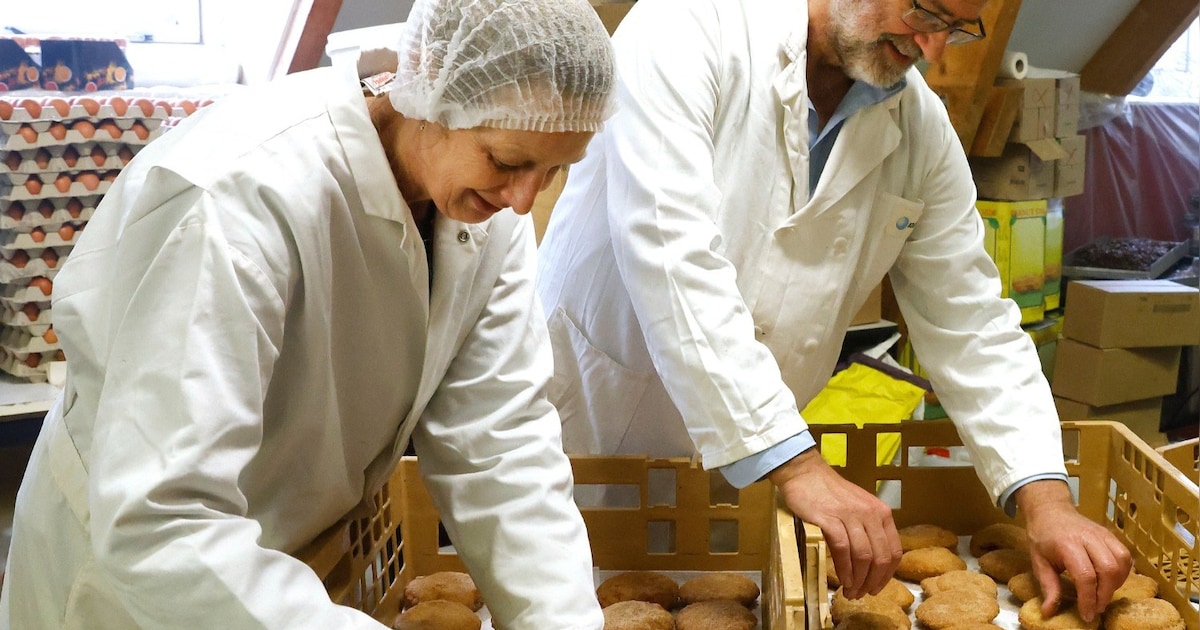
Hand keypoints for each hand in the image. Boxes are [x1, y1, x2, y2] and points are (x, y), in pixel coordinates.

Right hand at [769, 447, 901, 598]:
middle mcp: (871, 514)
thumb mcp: (858, 507)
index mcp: (881, 513)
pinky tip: (841, 580)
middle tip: (862, 594)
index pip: (894, 551)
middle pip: (881, 558)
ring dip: (858, 580)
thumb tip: (871, 561)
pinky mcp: (830, 519)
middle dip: (872, 582)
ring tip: (850, 592)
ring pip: (863, 557)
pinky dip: (844, 570)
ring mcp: (851, 516)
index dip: (887, 575)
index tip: (877, 587)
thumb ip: (868, 528)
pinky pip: (843, 550)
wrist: (805, 473)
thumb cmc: (830, 492)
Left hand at [1015, 479, 1131, 621]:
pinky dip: (1122, 572)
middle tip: (1095, 607)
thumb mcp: (1038, 562)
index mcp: (1067, 544)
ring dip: (1116, 584)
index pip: (1085, 575)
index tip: (1086, 614)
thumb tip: (1048, 612)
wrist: (1050, 510)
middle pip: (1108, 569)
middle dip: (1105, 594)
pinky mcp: (1111, 534)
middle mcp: (1088, 537)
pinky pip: (1125, 556)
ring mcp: (1102, 534)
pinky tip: (1110, 581)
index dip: (1088, 598)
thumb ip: (1048, 587)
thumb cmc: (1042, 537)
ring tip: (1103, 594)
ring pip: (1121, 562)